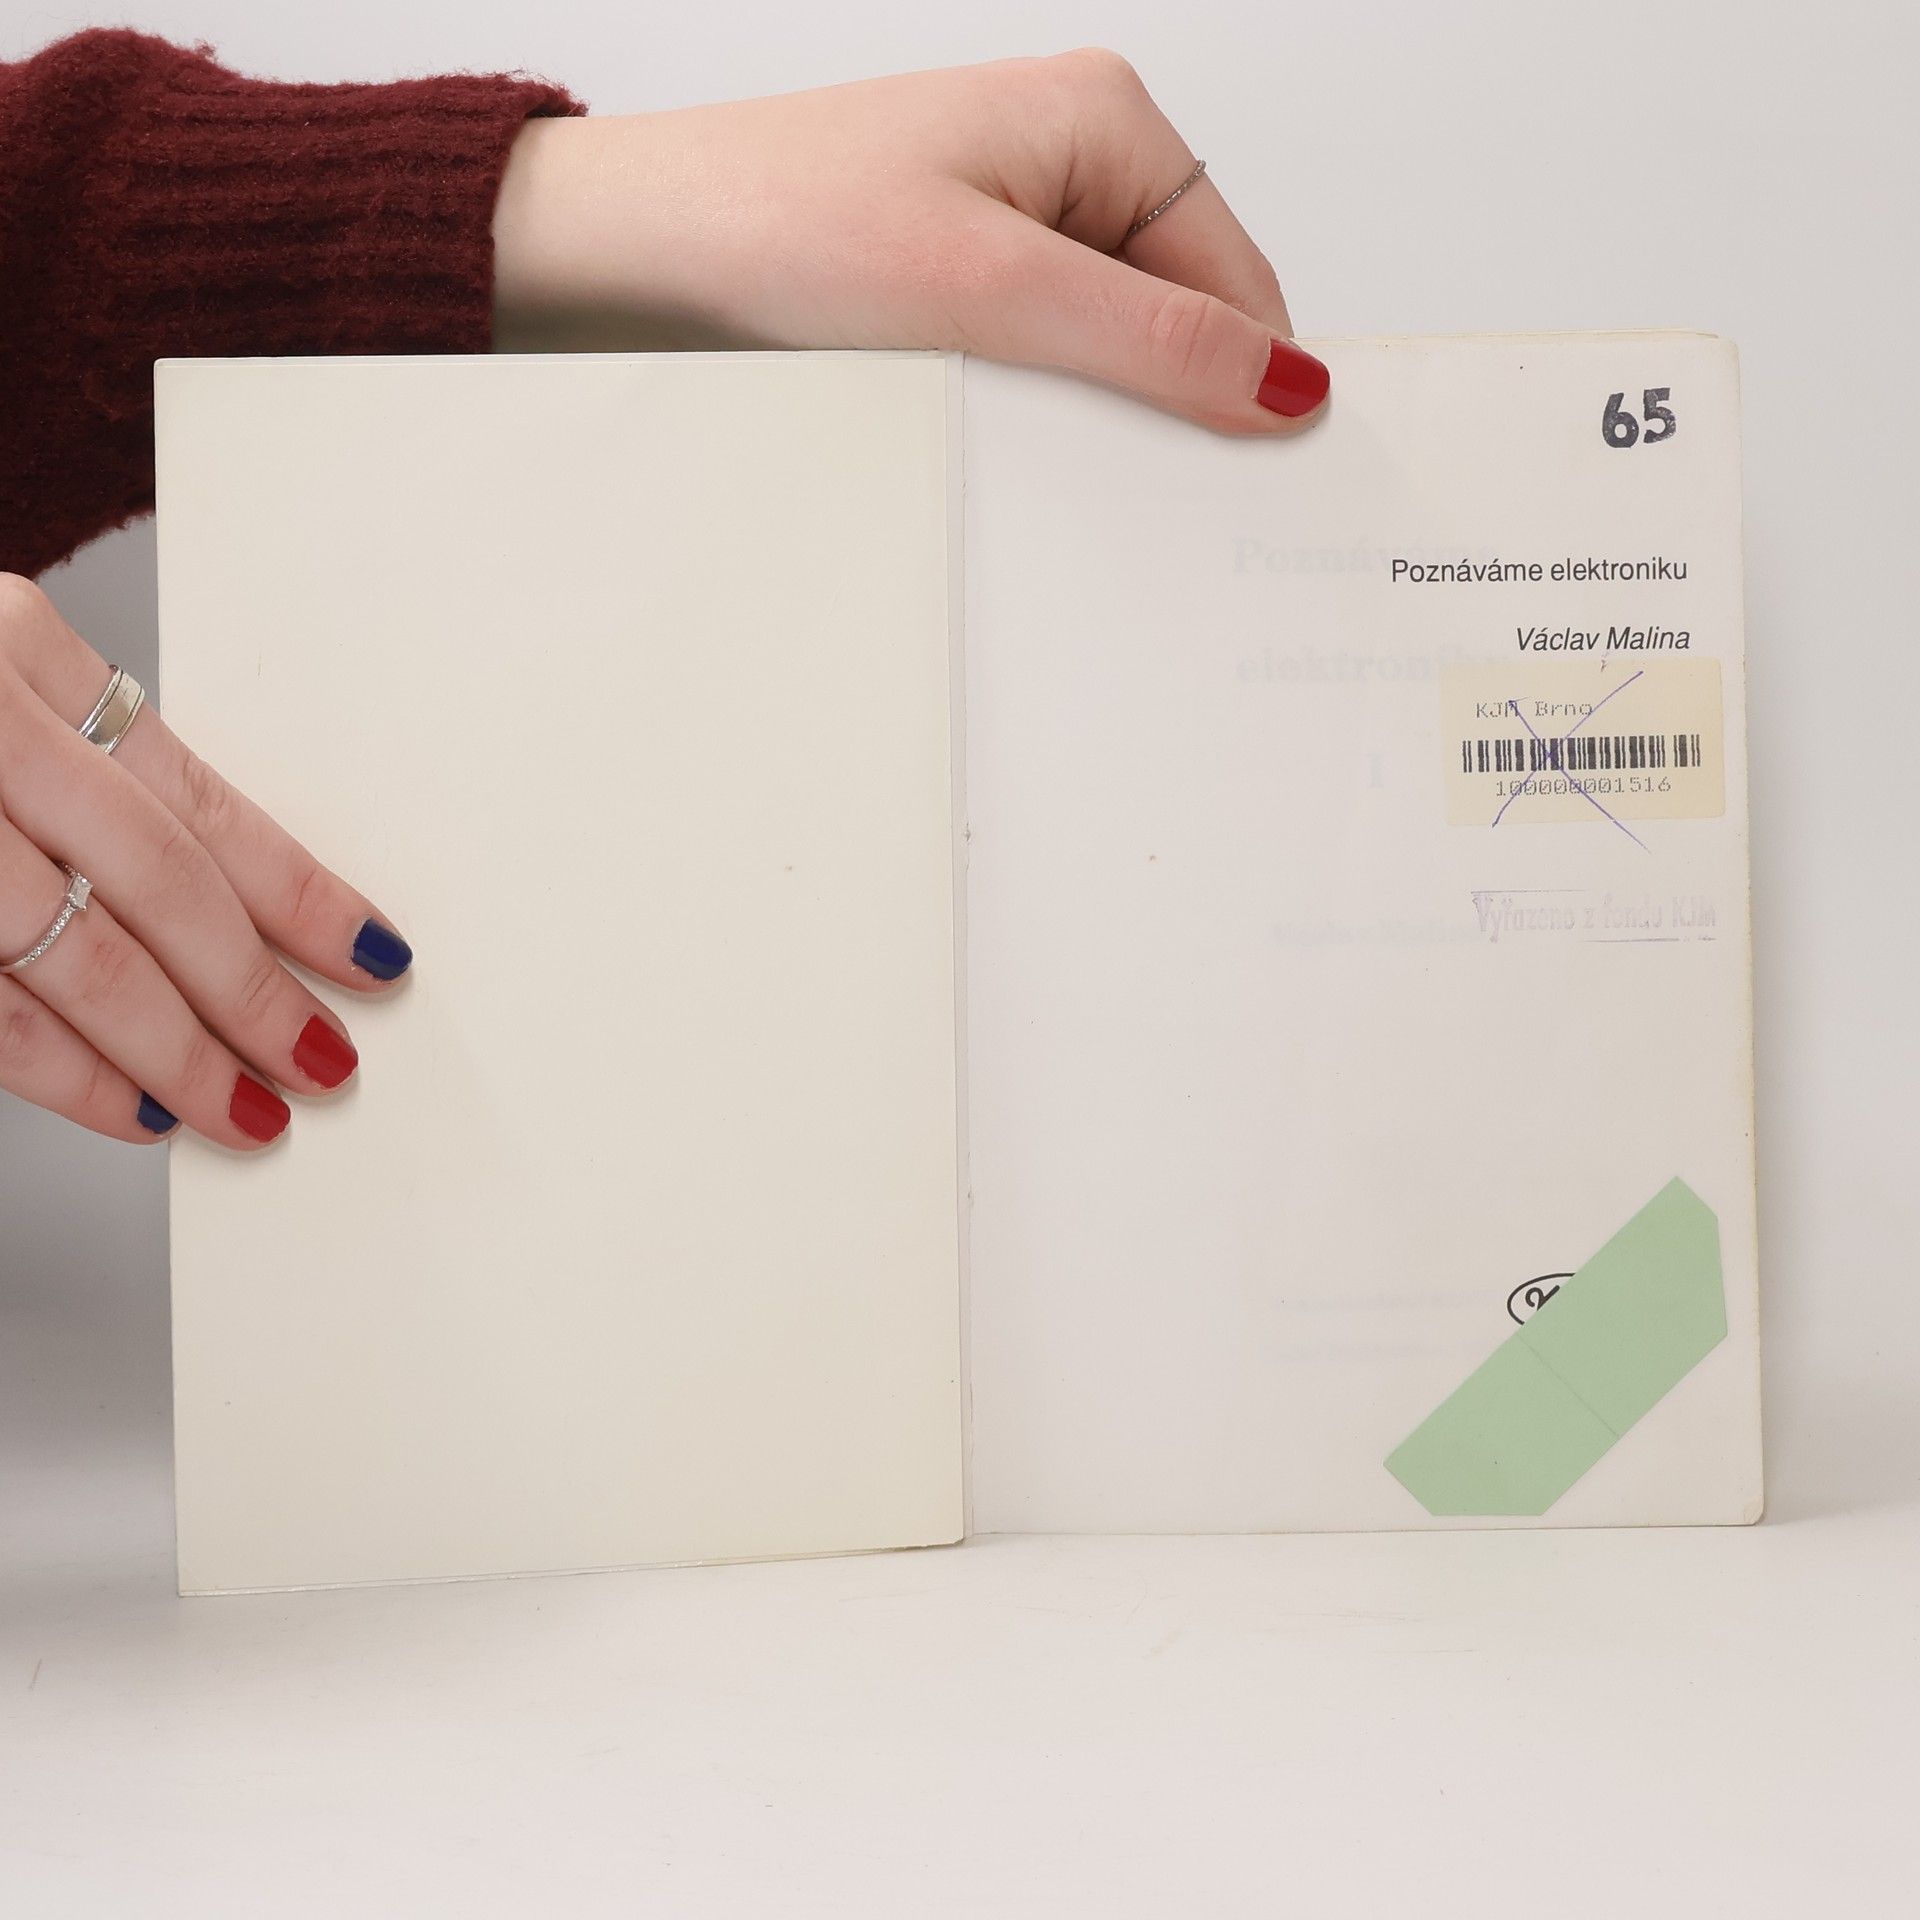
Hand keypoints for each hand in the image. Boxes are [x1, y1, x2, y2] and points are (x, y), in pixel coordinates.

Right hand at [0, 575, 411, 1147]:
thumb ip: (79, 781)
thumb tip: (231, 919)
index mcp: (14, 650)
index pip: (200, 794)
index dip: (300, 890)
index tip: (373, 954)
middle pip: (159, 881)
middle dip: (252, 990)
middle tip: (319, 1060)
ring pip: (79, 954)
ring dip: (175, 1050)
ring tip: (246, 1109)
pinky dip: (59, 1069)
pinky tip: (129, 1107)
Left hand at [492, 49, 1328, 432]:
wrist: (636, 248)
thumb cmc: (775, 221)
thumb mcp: (986, 289)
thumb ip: (1144, 339)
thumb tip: (1282, 384)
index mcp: (1104, 123)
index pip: (1236, 281)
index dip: (1244, 386)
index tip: (1244, 483)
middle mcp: (1068, 159)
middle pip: (1180, 316)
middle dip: (1159, 404)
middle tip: (1119, 481)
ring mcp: (1013, 217)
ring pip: (1107, 347)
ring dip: (1086, 410)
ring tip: (1020, 434)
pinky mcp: (962, 271)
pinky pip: (1041, 355)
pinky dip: (1029, 404)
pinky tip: (986, 427)